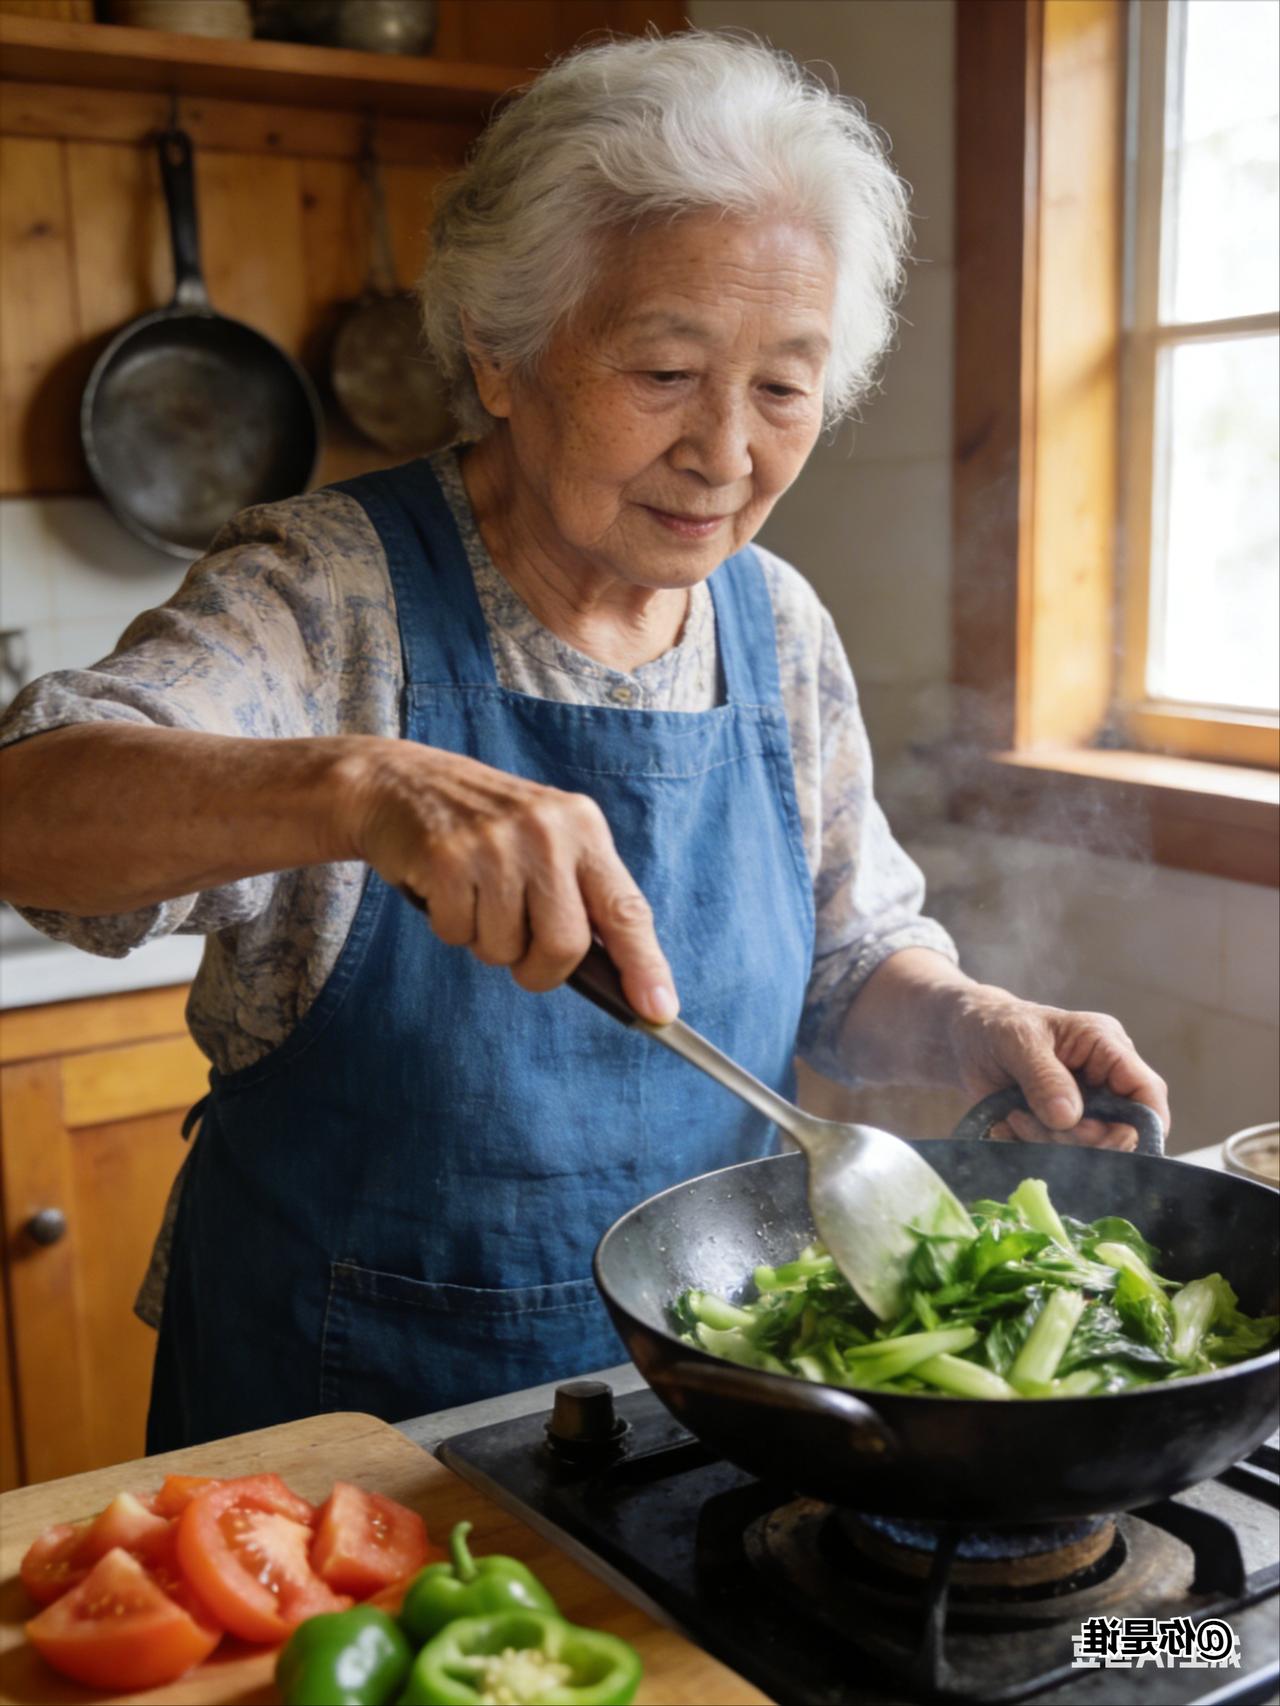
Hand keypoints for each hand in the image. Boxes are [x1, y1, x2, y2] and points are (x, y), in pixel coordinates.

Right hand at [344, 740, 678, 1021]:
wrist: (399, 782)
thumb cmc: (486, 829)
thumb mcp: (547, 840)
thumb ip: (582, 897)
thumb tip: (617, 978)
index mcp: (584, 827)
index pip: (626, 909)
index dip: (644, 965)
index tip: (660, 1011)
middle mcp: (547, 831)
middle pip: (564, 945)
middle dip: (541, 969)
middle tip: (520, 952)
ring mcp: (495, 842)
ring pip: (505, 949)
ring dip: (487, 942)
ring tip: (475, 897)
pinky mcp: (446, 857)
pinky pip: (458, 934)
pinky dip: (450, 927)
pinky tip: (445, 888)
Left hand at [950, 987, 1169, 1149]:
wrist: (965, 1040)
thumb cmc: (997, 1026)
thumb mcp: (1017, 1041)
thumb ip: (1043, 1076)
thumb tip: (1069, 1117)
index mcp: (1107, 1046)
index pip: (1148, 1092)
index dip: (1141, 1125)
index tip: (1104, 1143)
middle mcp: (1104, 1080)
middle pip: (1121, 1130)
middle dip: (1079, 1138)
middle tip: (1030, 1121)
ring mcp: (1083, 1107)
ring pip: (1089, 1148)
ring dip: (1049, 1142)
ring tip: (1013, 1116)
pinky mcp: (1059, 1127)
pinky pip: (1059, 1153)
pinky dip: (1032, 1147)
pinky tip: (1008, 1125)